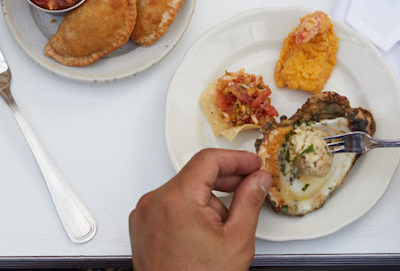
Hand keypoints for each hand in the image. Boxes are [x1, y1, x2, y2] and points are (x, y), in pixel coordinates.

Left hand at [129, 149, 268, 270]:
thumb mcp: (236, 240)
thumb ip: (250, 201)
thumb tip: (257, 179)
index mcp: (176, 200)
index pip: (208, 160)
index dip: (236, 159)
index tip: (252, 164)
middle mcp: (154, 202)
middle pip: (195, 174)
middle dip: (225, 180)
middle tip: (249, 186)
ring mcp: (144, 214)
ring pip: (183, 190)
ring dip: (207, 200)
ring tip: (223, 228)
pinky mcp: (141, 226)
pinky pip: (169, 205)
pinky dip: (189, 211)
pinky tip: (205, 232)